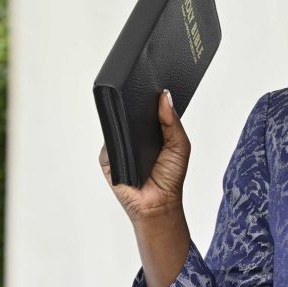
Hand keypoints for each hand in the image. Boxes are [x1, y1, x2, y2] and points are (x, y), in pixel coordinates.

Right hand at [99, 89, 190, 225]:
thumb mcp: (180, 145)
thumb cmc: (170, 177)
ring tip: (132, 108)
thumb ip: (172, 121)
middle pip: (129, 114)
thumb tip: (165, 97)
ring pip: (117, 126)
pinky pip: (109, 142)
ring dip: (123, 118)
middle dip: (135, 104)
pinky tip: (124, 134)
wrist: (157, 203)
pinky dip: (116, 137)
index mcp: (151, 132)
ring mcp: (119, 146)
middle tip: (140, 90)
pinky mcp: (108, 157)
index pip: (147, 109)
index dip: (149, 97)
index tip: (151, 82)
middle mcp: (134, 137)